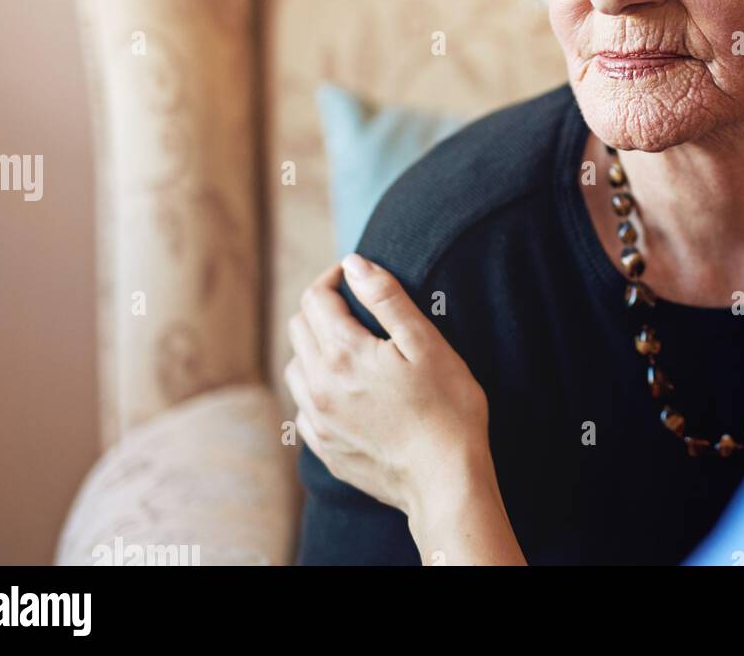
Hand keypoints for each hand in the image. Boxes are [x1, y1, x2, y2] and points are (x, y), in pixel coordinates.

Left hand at [285, 255, 495, 532]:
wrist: (446, 480)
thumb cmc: (447, 407)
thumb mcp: (425, 342)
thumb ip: (385, 297)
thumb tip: (353, 264)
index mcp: (343, 354)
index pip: (316, 298)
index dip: (333, 277)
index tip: (352, 274)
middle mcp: (319, 386)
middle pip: (299, 327)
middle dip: (322, 306)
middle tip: (354, 305)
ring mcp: (318, 422)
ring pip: (296, 366)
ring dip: (314, 346)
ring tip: (350, 345)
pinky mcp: (324, 448)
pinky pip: (304, 406)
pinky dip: (317, 387)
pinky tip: (346, 389)